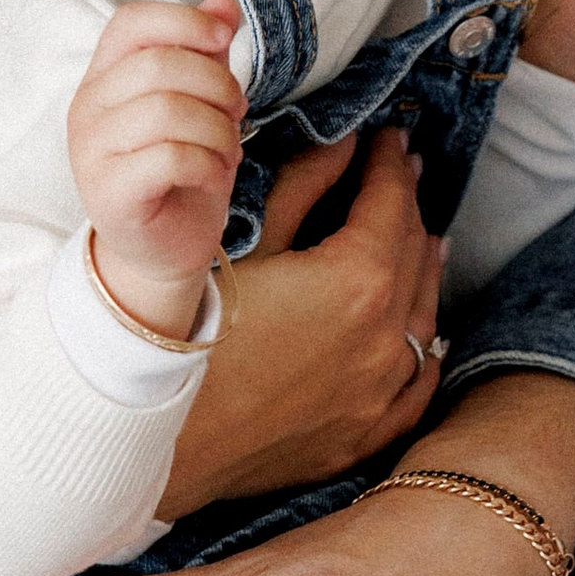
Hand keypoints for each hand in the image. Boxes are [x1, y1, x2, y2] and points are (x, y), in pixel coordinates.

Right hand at [68, 0, 242, 333]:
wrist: (162, 249)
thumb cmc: (180, 171)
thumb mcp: (200, 104)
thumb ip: (204, 53)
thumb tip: (223, 3)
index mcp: (105, 76)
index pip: (131, 22)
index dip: (184, 21)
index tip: (224, 40)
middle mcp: (88, 108)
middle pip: (159, 65)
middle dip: (216, 86)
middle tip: (236, 114)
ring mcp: (91, 152)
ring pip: (169, 111)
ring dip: (218, 131)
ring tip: (226, 151)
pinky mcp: (109, 193)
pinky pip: (170, 158)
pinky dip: (208, 165)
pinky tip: (212, 177)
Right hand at [156, 128, 445, 516]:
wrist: (151, 432)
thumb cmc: (184, 331)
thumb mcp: (239, 244)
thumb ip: (302, 185)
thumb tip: (345, 142)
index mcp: (358, 283)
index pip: (391, 205)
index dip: (389, 164)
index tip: (389, 139)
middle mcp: (384, 340)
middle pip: (413, 254)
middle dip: (406, 207)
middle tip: (400, 174)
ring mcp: (379, 395)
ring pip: (424, 316)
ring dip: (422, 270)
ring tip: (421, 238)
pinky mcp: (363, 436)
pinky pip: (417, 386)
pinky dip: (423, 350)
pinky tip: (422, 334)